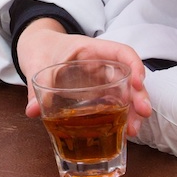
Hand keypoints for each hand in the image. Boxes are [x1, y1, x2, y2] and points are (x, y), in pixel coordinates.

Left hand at [17, 20, 150, 134]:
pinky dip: (120, 115)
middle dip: (138, 95)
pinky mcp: (96, 91)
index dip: (134, 65)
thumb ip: (36, 88)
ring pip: (124, 92)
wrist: (36, 46)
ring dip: (132, 110)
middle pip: (127, 76)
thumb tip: (33, 111)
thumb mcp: (37, 65)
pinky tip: (122, 131)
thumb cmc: (41, 48)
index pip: (121, 51)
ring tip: (133, 130)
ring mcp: (100, 78)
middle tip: (143, 114)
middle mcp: (100, 63)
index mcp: (90, 50)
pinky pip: (113, 101)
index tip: (138, 82)